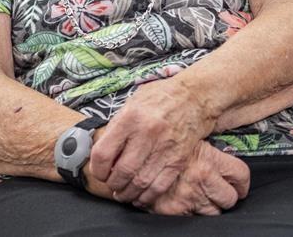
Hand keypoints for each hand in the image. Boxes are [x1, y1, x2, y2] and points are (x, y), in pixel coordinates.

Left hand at [87, 78, 217, 206]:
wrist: (196, 97)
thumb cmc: (161, 97)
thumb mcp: (133, 102)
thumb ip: (117, 126)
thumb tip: (103, 151)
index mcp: (131, 118)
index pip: (103, 153)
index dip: (97, 169)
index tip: (99, 172)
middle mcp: (147, 133)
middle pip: (122, 172)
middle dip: (112, 184)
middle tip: (111, 184)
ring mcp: (165, 147)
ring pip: (140, 183)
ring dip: (128, 193)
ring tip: (123, 193)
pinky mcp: (178, 158)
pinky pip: (160, 185)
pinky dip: (147, 196)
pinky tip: (141, 196)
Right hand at [140, 142, 250, 215]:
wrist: (129, 156)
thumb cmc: (158, 144)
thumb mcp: (186, 140)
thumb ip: (204, 151)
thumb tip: (219, 155)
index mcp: (208, 158)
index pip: (240, 174)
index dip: (241, 183)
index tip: (238, 186)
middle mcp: (202, 178)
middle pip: (230, 198)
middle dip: (225, 197)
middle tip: (218, 194)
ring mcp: (189, 197)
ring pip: (213, 212)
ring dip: (208, 207)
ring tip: (199, 198)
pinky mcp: (174, 211)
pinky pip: (193, 220)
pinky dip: (189, 213)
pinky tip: (183, 204)